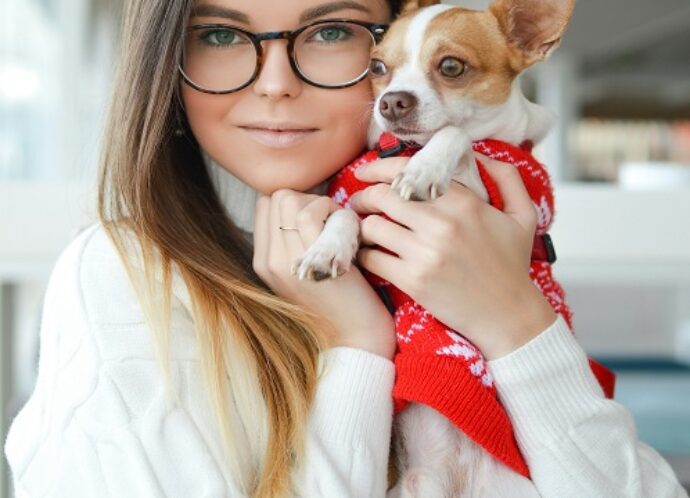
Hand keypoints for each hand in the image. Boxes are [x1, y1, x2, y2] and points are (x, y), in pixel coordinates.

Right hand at [253, 189, 395, 359]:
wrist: (354, 337)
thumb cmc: (341, 298)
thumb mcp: (306, 269)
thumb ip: (295, 241)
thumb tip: (305, 204)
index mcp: (263, 261)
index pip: (267, 204)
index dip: (298, 202)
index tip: (322, 219)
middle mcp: (266, 260)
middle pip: (277, 196)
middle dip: (309, 198)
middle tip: (333, 221)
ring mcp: (283, 261)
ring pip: (289, 198)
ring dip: (322, 204)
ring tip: (340, 227)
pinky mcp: (305, 261)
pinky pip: (309, 213)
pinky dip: (333, 212)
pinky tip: (348, 231)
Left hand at [349, 154, 557, 359]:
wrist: (509, 316)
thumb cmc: (512, 265)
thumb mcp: (523, 215)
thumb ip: (506, 177)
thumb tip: (479, 154)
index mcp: (464, 203)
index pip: (408, 172)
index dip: (379, 168)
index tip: (365, 172)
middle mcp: (442, 224)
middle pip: (382, 196)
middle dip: (364, 196)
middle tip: (359, 203)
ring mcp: (425, 252)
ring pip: (372, 226)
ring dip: (363, 226)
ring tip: (365, 230)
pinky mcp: (413, 280)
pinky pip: (372, 258)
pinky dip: (365, 254)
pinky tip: (370, 254)